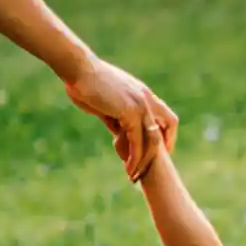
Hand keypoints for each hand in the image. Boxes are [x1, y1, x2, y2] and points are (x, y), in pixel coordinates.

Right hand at [64, 54, 176, 179]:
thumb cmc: (85, 82)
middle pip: (167, 128)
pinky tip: (127, 167)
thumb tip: (117, 129)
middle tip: (148, 169)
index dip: (167, 135)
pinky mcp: (130, 111)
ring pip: (153, 139)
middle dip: (159, 152)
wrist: (78, 69)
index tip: (160, 152)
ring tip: (134, 176)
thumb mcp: (106, 102)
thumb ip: (115, 115)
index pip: (166, 116)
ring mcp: (140, 104)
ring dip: (145, 160)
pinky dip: (134, 157)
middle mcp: (146, 98)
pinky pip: (137, 140)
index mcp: (142, 93)